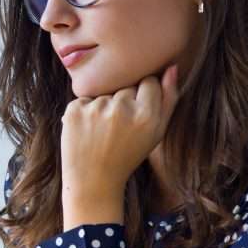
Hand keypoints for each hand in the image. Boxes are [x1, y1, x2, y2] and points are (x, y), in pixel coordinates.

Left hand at [59, 64, 180, 222]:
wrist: (93, 181)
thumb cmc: (128, 155)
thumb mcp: (156, 132)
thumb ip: (169, 99)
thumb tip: (172, 67)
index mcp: (147, 115)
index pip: (149, 81)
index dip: (143, 96)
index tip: (136, 113)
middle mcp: (122, 109)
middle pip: (126, 85)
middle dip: (124, 101)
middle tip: (118, 128)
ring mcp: (97, 109)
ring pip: (105, 91)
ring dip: (103, 106)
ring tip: (102, 131)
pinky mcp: (75, 110)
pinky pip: (84, 98)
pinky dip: (85, 111)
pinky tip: (87, 131)